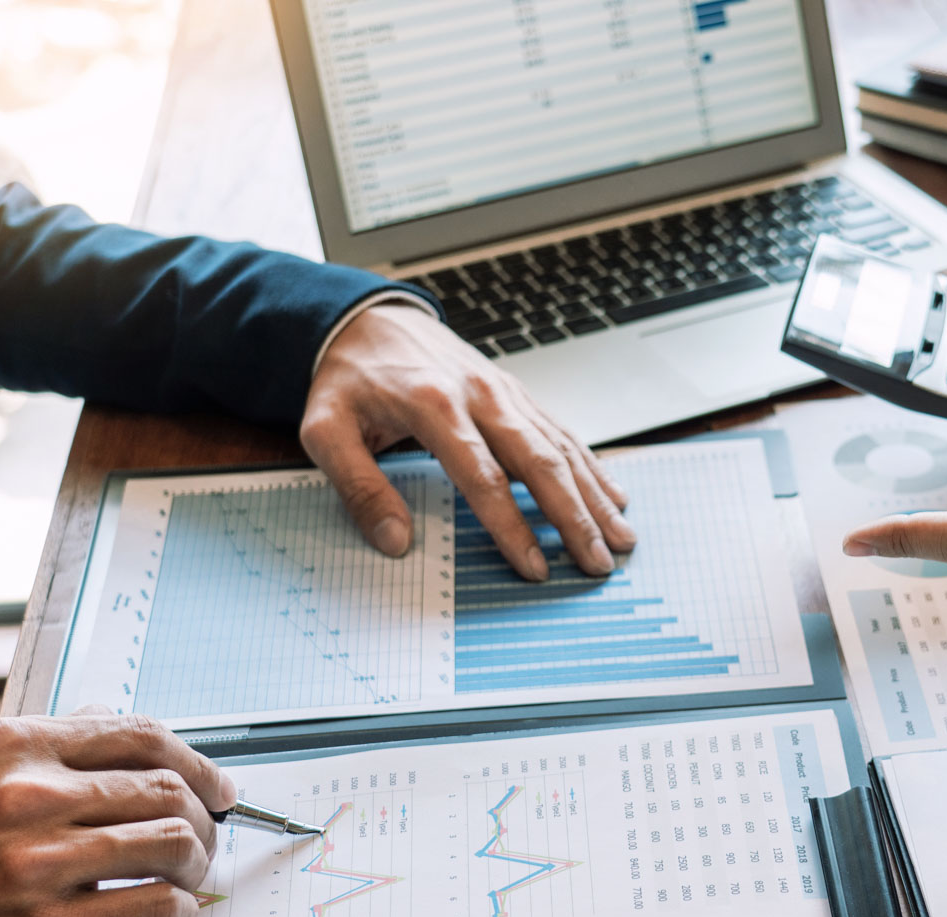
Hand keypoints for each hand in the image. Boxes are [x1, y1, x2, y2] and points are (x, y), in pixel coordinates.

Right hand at [0, 711, 236, 916]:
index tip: (218, 784)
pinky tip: (171, 914)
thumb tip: (109, 722)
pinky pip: (150, 907)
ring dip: (196, 863)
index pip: (139, 734)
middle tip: (207, 835)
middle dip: (204, 816)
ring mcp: (38, 864)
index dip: (197, 760)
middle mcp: (29, 797)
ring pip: (171, 843)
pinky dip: (178, 911)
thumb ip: (42, 744)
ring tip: (188, 876)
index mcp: (17, 748)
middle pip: (166, 789)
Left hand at [302, 303, 635, 580]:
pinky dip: (592, 466)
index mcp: (434, 406)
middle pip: (539, 462)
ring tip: (622, 537)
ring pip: (561, 447)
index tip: (533, 568)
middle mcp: (481, 396)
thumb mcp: (324, 429)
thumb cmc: (348, 378)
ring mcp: (505, 392)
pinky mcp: (517, 393)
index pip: (483, 476)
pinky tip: (614, 496)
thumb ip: (357, 486)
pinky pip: (562, 432)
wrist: (370, 317)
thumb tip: (394, 541)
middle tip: (599, 562)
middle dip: (574, 517)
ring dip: (595, 496)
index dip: (511, 526)